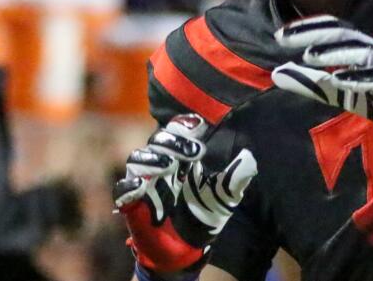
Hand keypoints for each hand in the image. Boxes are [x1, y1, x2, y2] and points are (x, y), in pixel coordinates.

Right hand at [112, 115, 256, 277]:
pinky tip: (141, 186)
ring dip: (151, 159)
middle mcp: (161, 164)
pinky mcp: (132, 203)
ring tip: (169, 166)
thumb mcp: (224, 197)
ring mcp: (145, 182)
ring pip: (136, 159)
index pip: (177, 130)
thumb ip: (235, 179)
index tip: (200, 125)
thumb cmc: (204, 215)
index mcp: (182, 157)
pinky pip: (122, 189)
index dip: (184, 125)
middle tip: (195, 151)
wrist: (187, 248)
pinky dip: (128, 186)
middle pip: (157, 141)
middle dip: (173, 140)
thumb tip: (250, 158)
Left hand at [271, 15, 372, 146]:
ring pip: (360, 51)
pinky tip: (339, 81)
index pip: (332, 27)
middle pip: (343, 33)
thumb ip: (309, 82)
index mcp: (360, 44)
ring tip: (310, 57)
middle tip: (286, 39)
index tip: (280, 35)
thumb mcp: (338, 90)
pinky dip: (358, 78)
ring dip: (334, 53)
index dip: (307, 27)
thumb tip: (276, 75)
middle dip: (314, 33)